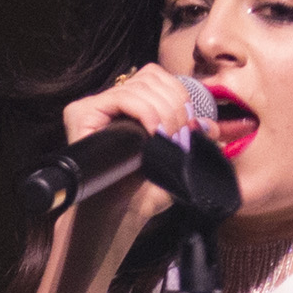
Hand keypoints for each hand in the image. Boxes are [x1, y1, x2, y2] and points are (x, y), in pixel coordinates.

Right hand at [58, 64, 192, 237]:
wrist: (121, 214)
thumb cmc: (144, 193)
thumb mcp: (177, 164)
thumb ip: (193, 141)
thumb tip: (211, 125)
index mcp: (132, 106)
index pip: (158, 77)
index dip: (179, 95)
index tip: (190, 125)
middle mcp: (112, 102)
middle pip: (151, 77)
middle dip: (175, 105)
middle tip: (181, 135)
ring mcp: (95, 106)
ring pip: (139, 87)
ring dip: (163, 111)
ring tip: (168, 138)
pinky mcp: (81, 113)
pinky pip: (120, 97)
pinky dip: (144, 111)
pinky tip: (154, 132)